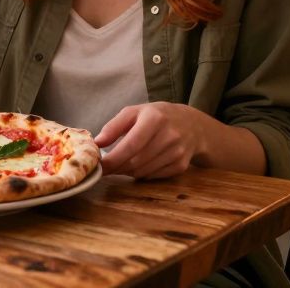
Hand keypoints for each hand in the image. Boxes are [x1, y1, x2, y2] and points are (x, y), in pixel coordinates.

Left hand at [94, 102, 214, 179]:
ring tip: (120, 164)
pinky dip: (141, 174)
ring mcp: (177, 152)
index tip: (99, 166)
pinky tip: (138, 165)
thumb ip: (114, 126)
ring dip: (127, 172)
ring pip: (143, 171)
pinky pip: (153, 176)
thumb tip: (97, 143)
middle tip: (105, 168)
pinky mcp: (181, 166)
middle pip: (136, 161)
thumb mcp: (134, 112)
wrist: (192, 124)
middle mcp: (169, 136)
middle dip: (116, 168)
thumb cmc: (156, 116)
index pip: (131, 145)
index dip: (113, 159)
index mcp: (155, 118)